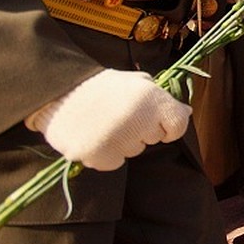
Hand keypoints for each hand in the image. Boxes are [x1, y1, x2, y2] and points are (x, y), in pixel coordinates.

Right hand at [25, 69, 191, 170]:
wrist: (56, 92)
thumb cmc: (101, 87)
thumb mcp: (136, 82)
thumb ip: (162, 98)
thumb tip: (187, 113)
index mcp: (150, 98)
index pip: (178, 124)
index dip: (168, 124)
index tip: (154, 120)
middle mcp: (137, 120)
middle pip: (153, 138)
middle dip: (141, 130)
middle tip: (118, 114)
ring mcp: (117, 140)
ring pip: (133, 151)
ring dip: (122, 141)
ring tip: (102, 122)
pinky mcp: (97, 157)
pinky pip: (113, 162)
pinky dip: (105, 154)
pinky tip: (93, 135)